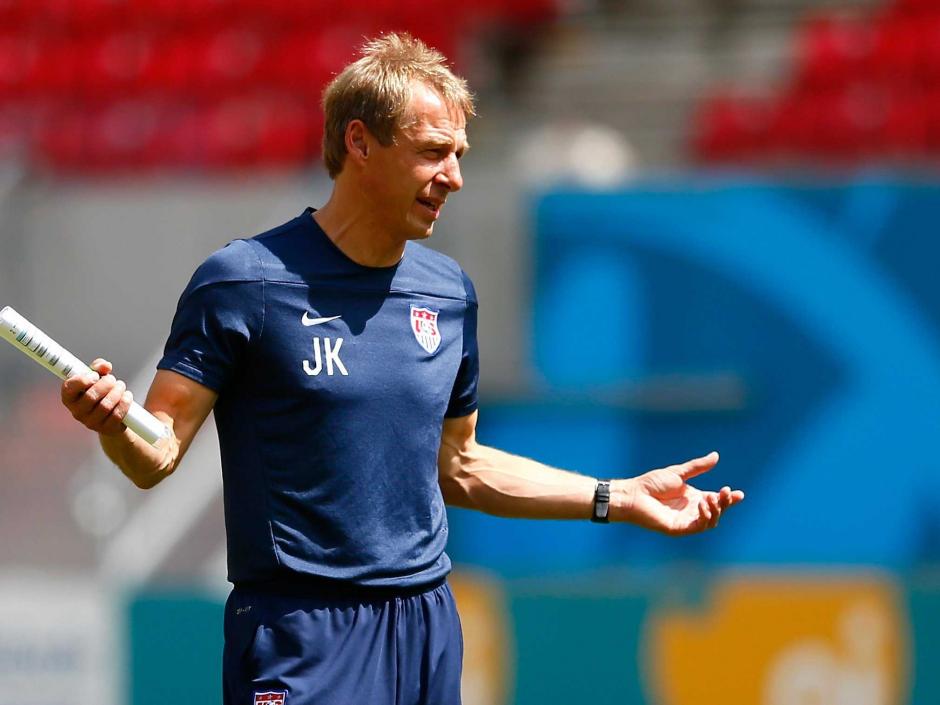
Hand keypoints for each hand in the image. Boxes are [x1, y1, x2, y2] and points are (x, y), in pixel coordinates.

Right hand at [61, 358, 133, 435]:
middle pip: (91, 396)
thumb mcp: (97, 377)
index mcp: (69, 398)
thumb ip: (98, 367)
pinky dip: (125, 402)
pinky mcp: (106, 429)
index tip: (95, 375)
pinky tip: (127, 396)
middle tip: (113, 380)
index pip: (69, 388)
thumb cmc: (101, 392)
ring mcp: (91, 423)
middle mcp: (77, 412)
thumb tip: (105, 366)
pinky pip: (117, 415)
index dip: (83, 379)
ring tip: (121, 386)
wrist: (112, 415)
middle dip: (106, 384)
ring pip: (105, 405)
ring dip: (117, 392)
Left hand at [612, 452, 743, 534]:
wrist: (635, 494)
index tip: (739, 493)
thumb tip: (716, 456)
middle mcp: (692, 510)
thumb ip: (698, 467)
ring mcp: (686, 521)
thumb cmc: (652, 484)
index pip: (716, 500)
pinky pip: (698, 527)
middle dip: (725, 502)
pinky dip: (705, 517)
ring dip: (716, 510)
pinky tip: (703, 504)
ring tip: (711, 497)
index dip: (728, 498)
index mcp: (693, 498)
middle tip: (726, 492)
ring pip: (711, 521)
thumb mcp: (679, 473)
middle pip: (717, 510)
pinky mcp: (679, 529)